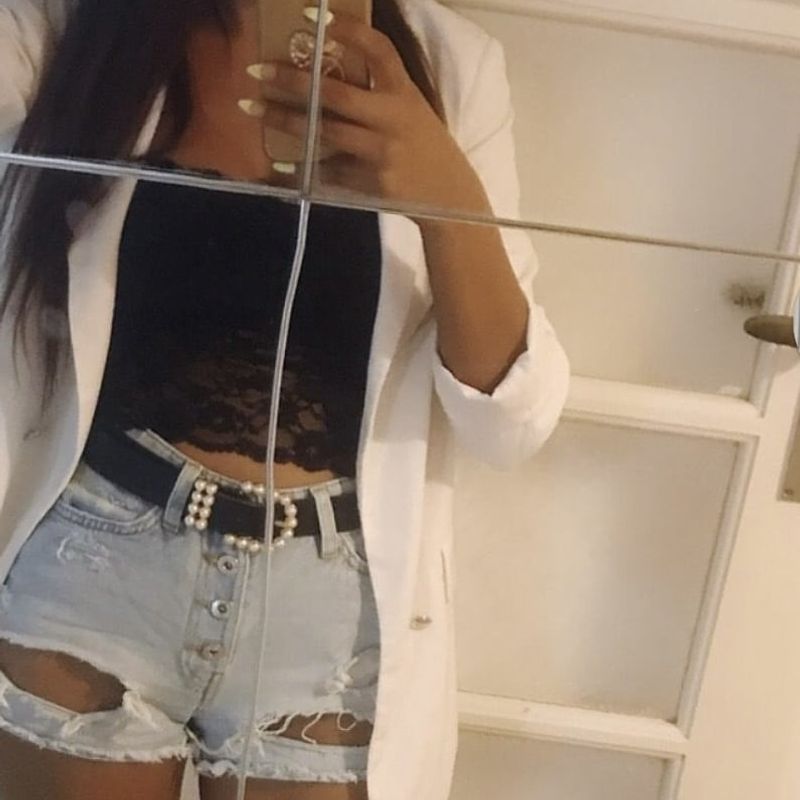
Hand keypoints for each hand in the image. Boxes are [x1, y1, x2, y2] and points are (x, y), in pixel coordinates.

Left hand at [240, 14, 491, 213]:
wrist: (448, 194)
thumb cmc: (424, 147)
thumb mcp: (410, 112)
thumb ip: (378, 94)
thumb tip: (326, 77)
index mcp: (404, 94)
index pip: (379, 51)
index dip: (348, 30)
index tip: (314, 15)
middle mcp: (393, 120)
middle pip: (336, 95)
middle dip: (292, 80)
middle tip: (257, 70)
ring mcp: (381, 153)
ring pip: (325, 133)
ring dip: (284, 119)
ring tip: (253, 106)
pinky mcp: (372, 183)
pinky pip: (329, 171)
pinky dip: (302, 167)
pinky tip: (278, 162)